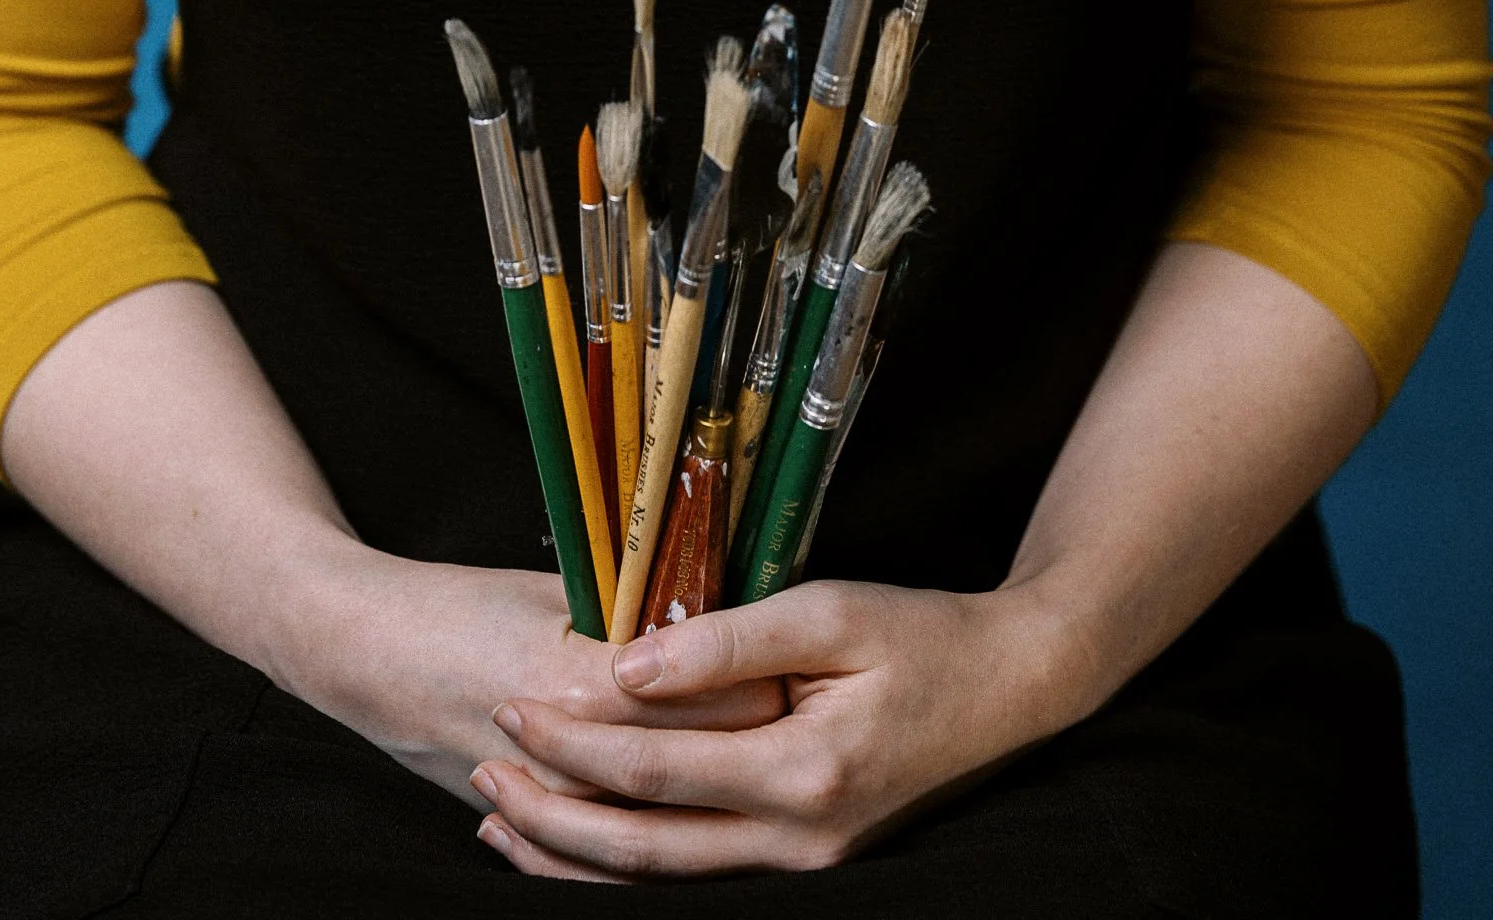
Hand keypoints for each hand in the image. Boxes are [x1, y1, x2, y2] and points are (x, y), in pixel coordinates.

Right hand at [283, 546, 788, 810]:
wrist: (359, 649)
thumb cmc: (459, 604)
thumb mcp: (557, 586)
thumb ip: (636, 609)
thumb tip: (716, 610)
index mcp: (584, 677)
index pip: (709, 696)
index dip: (764, 679)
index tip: (801, 662)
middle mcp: (570, 752)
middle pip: (695, 764)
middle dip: (751, 740)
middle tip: (799, 708)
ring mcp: (549, 799)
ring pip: (655, 823)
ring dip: (706, 798)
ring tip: (754, 766)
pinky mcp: (529, 822)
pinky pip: (604, 859)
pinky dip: (647, 846)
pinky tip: (685, 824)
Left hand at [469, 576, 1079, 879]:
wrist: (1011, 689)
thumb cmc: (921, 635)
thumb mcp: (827, 611)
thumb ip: (725, 641)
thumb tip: (625, 668)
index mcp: (803, 772)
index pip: (655, 771)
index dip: (574, 743)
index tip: (512, 703)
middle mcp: (799, 840)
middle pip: (643, 850)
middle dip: (551, 816)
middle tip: (480, 767)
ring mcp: (805, 864)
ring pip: (663, 882)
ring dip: (576, 857)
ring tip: (500, 820)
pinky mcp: (806, 862)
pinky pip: (697, 879)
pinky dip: (628, 868)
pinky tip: (581, 846)